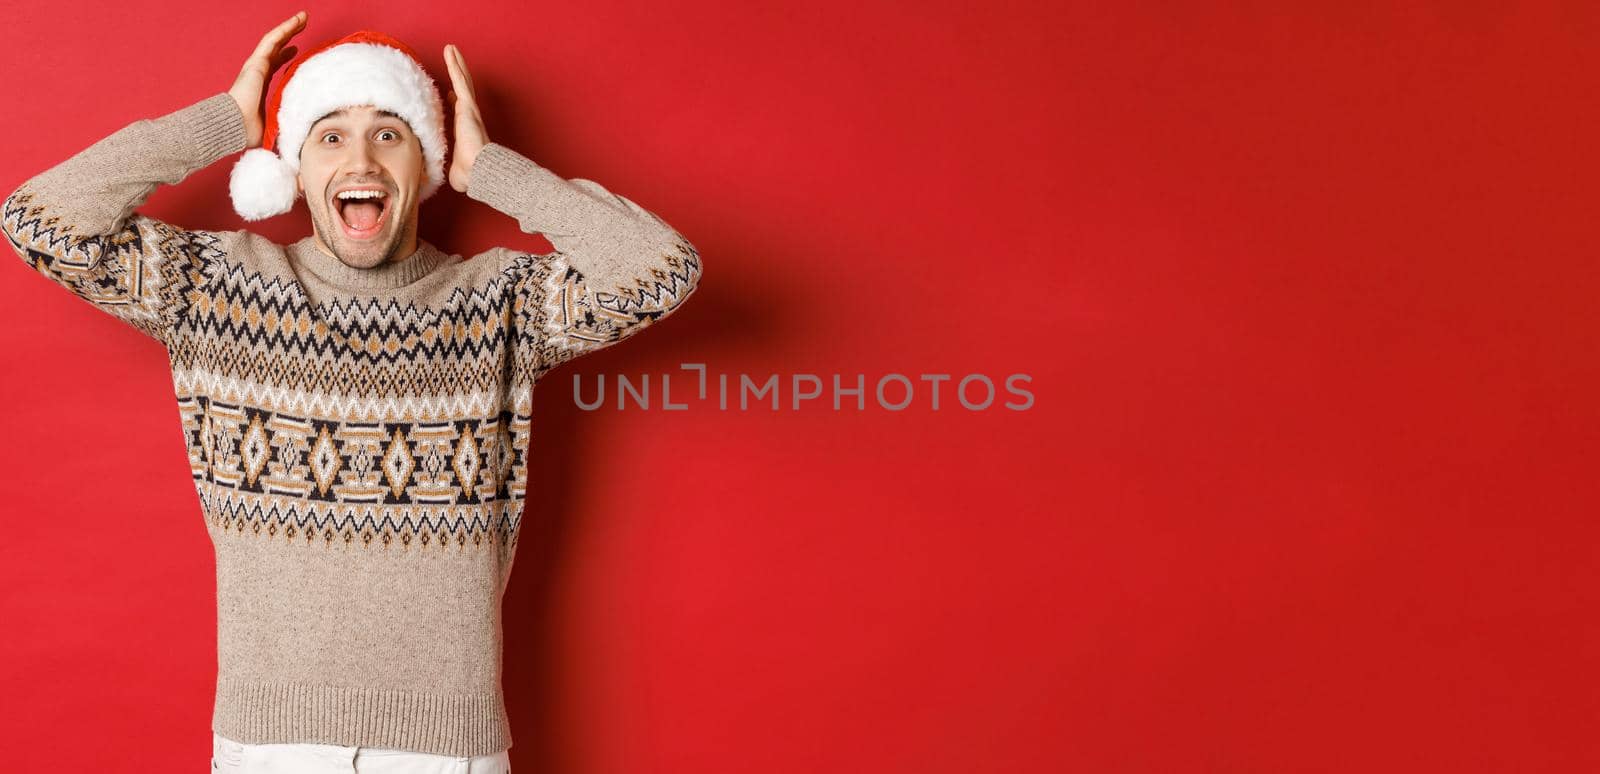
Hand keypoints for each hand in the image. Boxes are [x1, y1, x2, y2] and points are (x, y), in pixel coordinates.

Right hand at [229, 11, 305, 147]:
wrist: (234, 126)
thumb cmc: (248, 132)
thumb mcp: (272, 129)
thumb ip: (284, 131)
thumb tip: (298, 150)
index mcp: (259, 87)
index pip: (274, 68)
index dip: (284, 58)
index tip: (295, 52)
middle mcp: (257, 73)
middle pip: (275, 50)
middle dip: (288, 38)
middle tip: (301, 28)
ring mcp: (255, 66)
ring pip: (275, 41)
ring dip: (289, 27)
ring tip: (303, 17)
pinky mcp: (256, 63)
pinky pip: (272, 40)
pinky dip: (285, 29)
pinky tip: (297, 20)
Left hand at [444, 43, 489, 192]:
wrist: (479, 172)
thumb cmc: (470, 175)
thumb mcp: (454, 168)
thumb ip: (449, 167)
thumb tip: (442, 179)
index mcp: (466, 131)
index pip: (459, 111)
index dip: (455, 100)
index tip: (450, 94)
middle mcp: (469, 117)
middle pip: (462, 90)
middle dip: (457, 74)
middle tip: (452, 60)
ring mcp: (470, 110)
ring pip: (462, 81)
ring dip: (456, 64)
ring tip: (450, 49)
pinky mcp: (468, 106)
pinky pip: (460, 81)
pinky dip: (455, 66)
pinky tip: (451, 53)